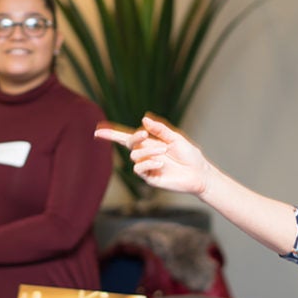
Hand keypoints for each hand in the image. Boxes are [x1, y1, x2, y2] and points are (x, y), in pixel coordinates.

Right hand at [94, 115, 211, 195]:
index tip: (97, 132)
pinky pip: (140, 169)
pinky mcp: (150, 178)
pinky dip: (148, 163)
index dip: (112, 134)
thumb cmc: (189, 155)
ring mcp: (147, 167)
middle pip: (129, 144)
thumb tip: (144, 119)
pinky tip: (161, 163)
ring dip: (147, 151)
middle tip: (145, 135)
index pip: (127, 138)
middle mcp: (145, 154)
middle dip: (134, 138)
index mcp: (149, 143)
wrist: (199, 173)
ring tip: (163, 153)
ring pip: (135, 156)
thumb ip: (160, 130)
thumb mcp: (175, 138)